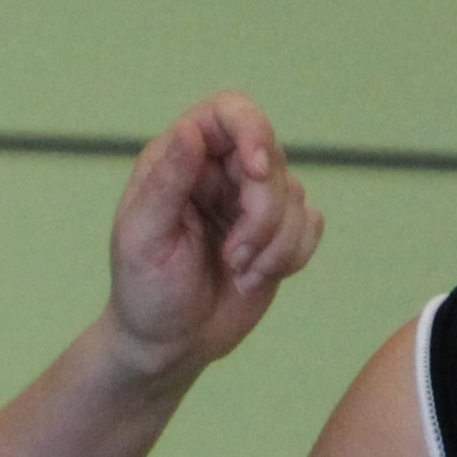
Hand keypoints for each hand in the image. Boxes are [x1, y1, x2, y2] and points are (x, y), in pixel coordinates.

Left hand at [105, 92, 323, 383]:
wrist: (170, 345)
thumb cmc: (145, 292)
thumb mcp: (144, 238)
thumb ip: (166, 182)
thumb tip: (189, 131)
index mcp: (179, 158)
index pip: (229, 112)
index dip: (252, 131)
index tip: (256, 172)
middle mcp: (220, 170)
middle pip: (271, 158)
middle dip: (262, 214)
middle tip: (233, 256)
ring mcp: (252, 200)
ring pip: (297, 195)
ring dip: (273, 244)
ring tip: (236, 270)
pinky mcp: (279, 232)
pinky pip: (312, 224)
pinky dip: (291, 256)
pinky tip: (254, 276)